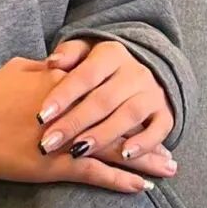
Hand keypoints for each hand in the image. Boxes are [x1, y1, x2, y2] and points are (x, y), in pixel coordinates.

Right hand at [0, 56, 173, 194]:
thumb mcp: (20, 69)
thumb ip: (48, 68)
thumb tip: (65, 63)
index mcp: (65, 82)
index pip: (107, 93)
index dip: (131, 106)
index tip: (151, 114)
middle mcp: (72, 108)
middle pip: (119, 122)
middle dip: (147, 138)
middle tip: (171, 153)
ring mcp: (65, 138)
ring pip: (113, 149)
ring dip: (143, 161)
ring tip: (167, 170)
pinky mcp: (53, 164)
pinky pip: (94, 173)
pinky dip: (119, 180)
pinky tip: (140, 187)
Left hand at [35, 38, 175, 169]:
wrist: (143, 70)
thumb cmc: (100, 67)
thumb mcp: (85, 52)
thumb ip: (69, 54)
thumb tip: (52, 62)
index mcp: (112, 54)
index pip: (85, 75)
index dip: (63, 95)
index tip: (41, 115)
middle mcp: (135, 72)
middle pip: (103, 99)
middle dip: (75, 122)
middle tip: (48, 142)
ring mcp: (152, 93)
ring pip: (128, 115)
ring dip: (103, 135)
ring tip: (78, 151)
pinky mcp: (165, 113)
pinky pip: (159, 129)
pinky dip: (144, 143)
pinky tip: (125, 155)